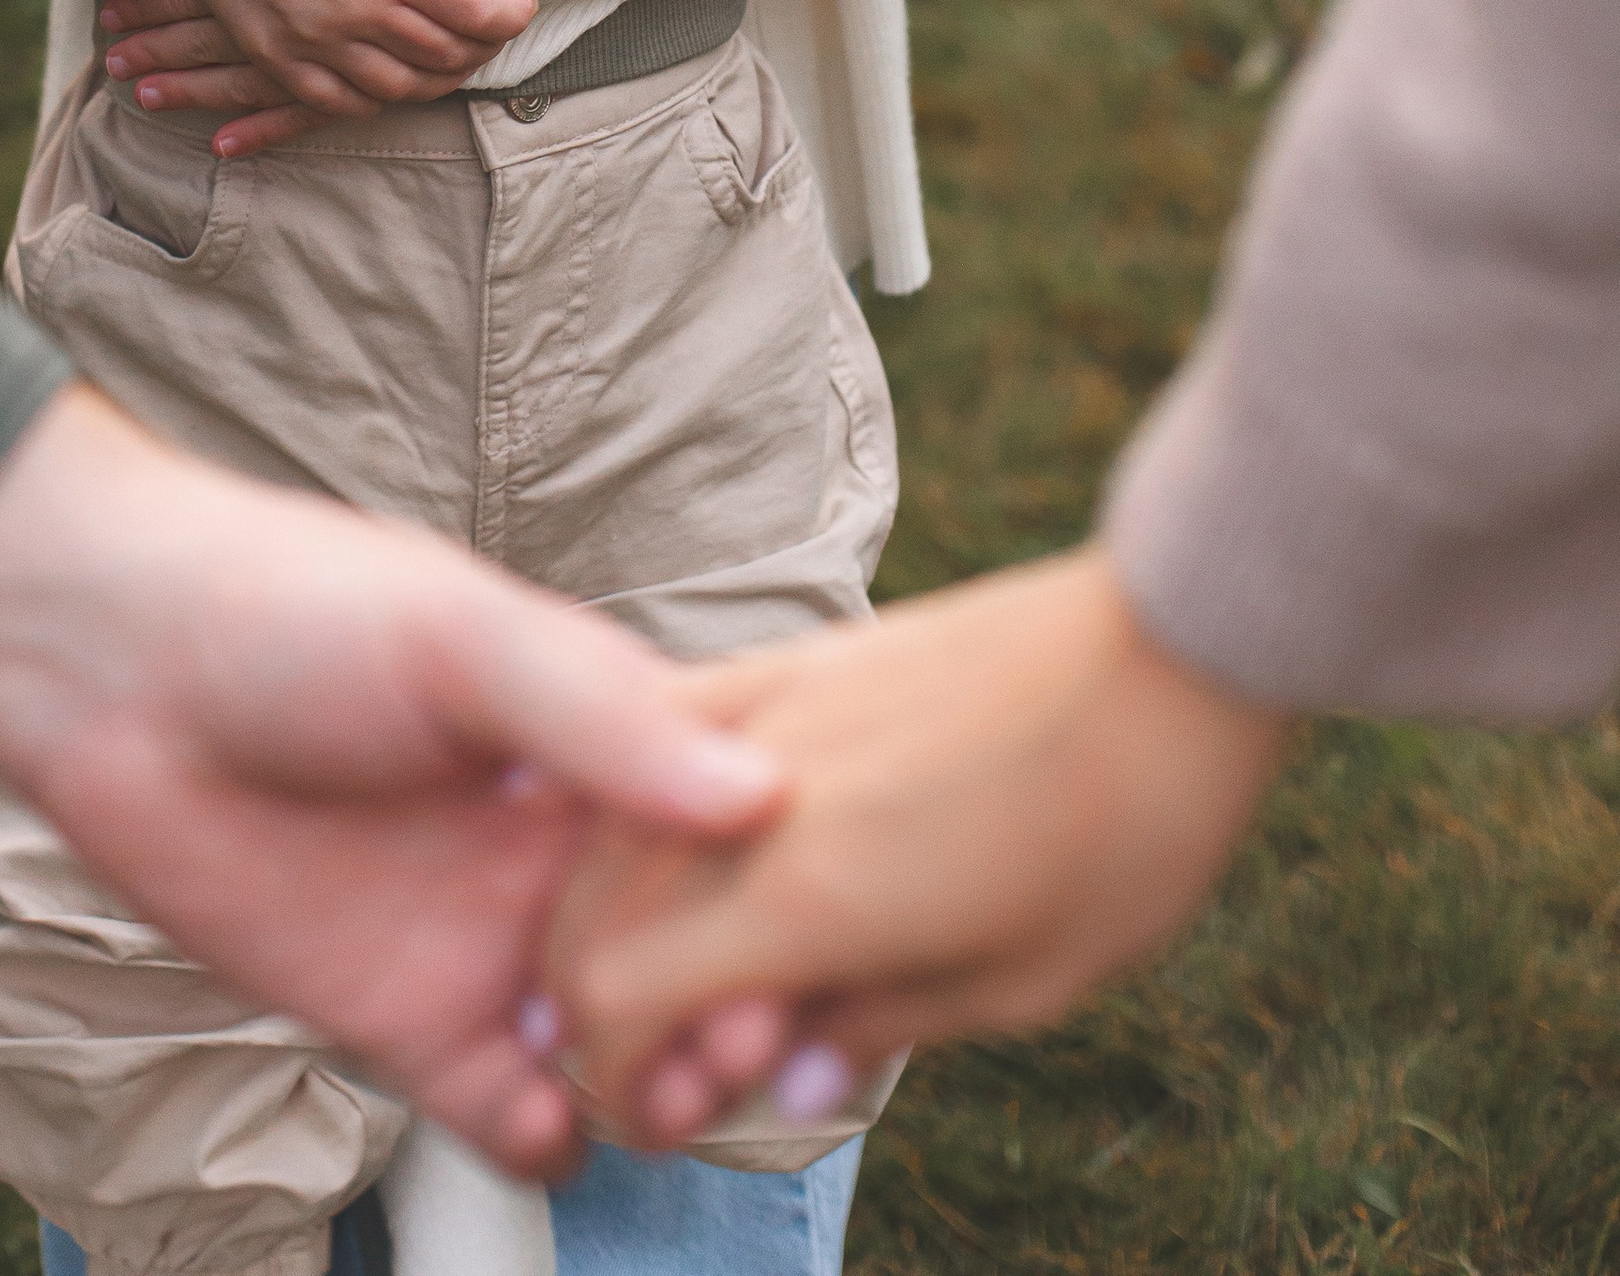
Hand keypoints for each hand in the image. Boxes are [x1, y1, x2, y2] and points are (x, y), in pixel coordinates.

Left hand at [0, 386, 788, 1181]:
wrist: (111, 668)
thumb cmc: (292, 605)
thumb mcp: (461, 636)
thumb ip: (600, 720)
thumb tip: (760, 795)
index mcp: (599, 738)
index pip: (739, 832)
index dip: (788, 893)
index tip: (809, 941)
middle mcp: (561, 846)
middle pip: (699, 956)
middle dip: (736, 1009)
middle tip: (739, 1044)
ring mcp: (488, 939)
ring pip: (623, 1046)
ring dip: (662, 1085)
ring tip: (656, 1093)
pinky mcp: (404, 1019)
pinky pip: (509, 1110)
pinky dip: (548, 1135)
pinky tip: (547, 1115)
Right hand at [98, 0, 484, 155]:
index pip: (476, 15)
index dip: (511, 16)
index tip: (521, 4)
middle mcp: (354, 13)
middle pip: (442, 57)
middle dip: (481, 47)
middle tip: (492, 31)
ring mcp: (311, 41)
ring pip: (396, 89)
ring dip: (434, 80)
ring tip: (448, 57)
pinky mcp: (274, 53)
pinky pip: (336, 102)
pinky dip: (373, 99)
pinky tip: (387, 79)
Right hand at [547, 549, 1287, 1142]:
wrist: (1172, 645)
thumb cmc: (1128, 826)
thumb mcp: (1026, 981)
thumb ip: (882, 1027)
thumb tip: (788, 1081)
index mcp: (813, 896)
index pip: (620, 999)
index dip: (617, 1078)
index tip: (666, 1116)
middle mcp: (759, 794)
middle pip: (589, 909)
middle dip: (594, 1003)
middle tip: (671, 1059)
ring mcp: (769, 705)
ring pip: (606, 813)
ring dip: (600, 901)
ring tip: (666, 965)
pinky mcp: (796, 653)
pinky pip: (665, 720)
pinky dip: (631, 788)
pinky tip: (661, 835)